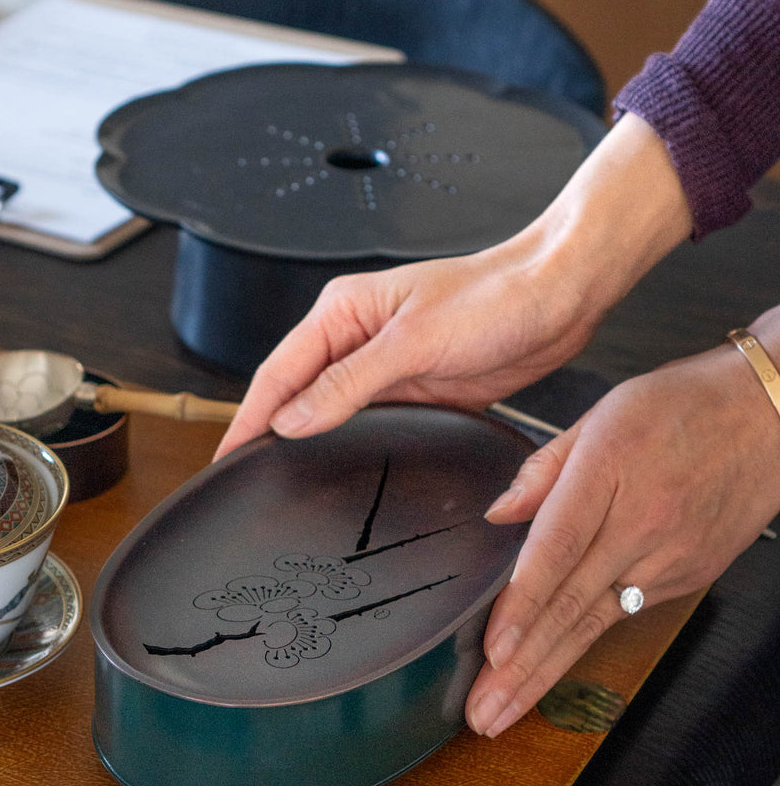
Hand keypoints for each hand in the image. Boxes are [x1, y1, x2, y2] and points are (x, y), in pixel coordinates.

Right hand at [214, 114, 691, 459]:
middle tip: (241, 485)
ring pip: (331, 413)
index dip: (248, 419)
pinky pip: (372, 423)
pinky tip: (343, 472)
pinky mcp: (418, 389)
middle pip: (296, 395)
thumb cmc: (495, 298)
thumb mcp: (414, 343)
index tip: (224, 461)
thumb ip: (348, 384)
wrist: (562, 296)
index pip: (277, 374)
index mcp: (342, 313)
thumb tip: (290, 420)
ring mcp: (386, 366)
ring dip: (309, 444)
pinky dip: (352, 446)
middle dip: (268, 435)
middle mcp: (356, 338)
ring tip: (280, 488)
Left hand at [465, 328, 779, 737]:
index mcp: (609, 471)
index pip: (557, 550)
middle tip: (480, 714)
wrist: (772, 419)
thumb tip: (499, 514)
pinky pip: (623, 614)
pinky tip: (545, 673)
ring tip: (502, 711)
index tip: (493, 651)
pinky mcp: (688, 576)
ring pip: (594, 625)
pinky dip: (581, 646)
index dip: (522, 606)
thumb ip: (544, 467)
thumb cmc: (685, 405)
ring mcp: (669, 559)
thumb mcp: (601, 414)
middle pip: (571, 608)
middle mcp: (641, 525)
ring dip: (544, 673)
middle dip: (521, 669)